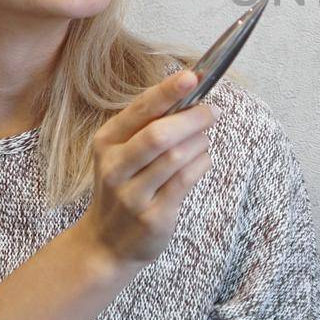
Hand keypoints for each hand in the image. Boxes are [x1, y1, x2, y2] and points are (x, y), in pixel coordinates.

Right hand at [71, 69, 219, 270]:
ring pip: (177, 157)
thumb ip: (150, 124)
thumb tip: (191, 90)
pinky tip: (202, 159)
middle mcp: (114, 168)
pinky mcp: (153, 217)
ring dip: (200, 142)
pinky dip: (202, 164)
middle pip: (159, 134)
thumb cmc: (124, 186)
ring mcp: (132, 195)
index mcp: (106, 142)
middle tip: (213, 111)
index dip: (168, 91)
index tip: (192, 76)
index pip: (140, 109)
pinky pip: (186, 181)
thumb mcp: (123, 153)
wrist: (107, 243)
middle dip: (192, 118)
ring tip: (203, 140)